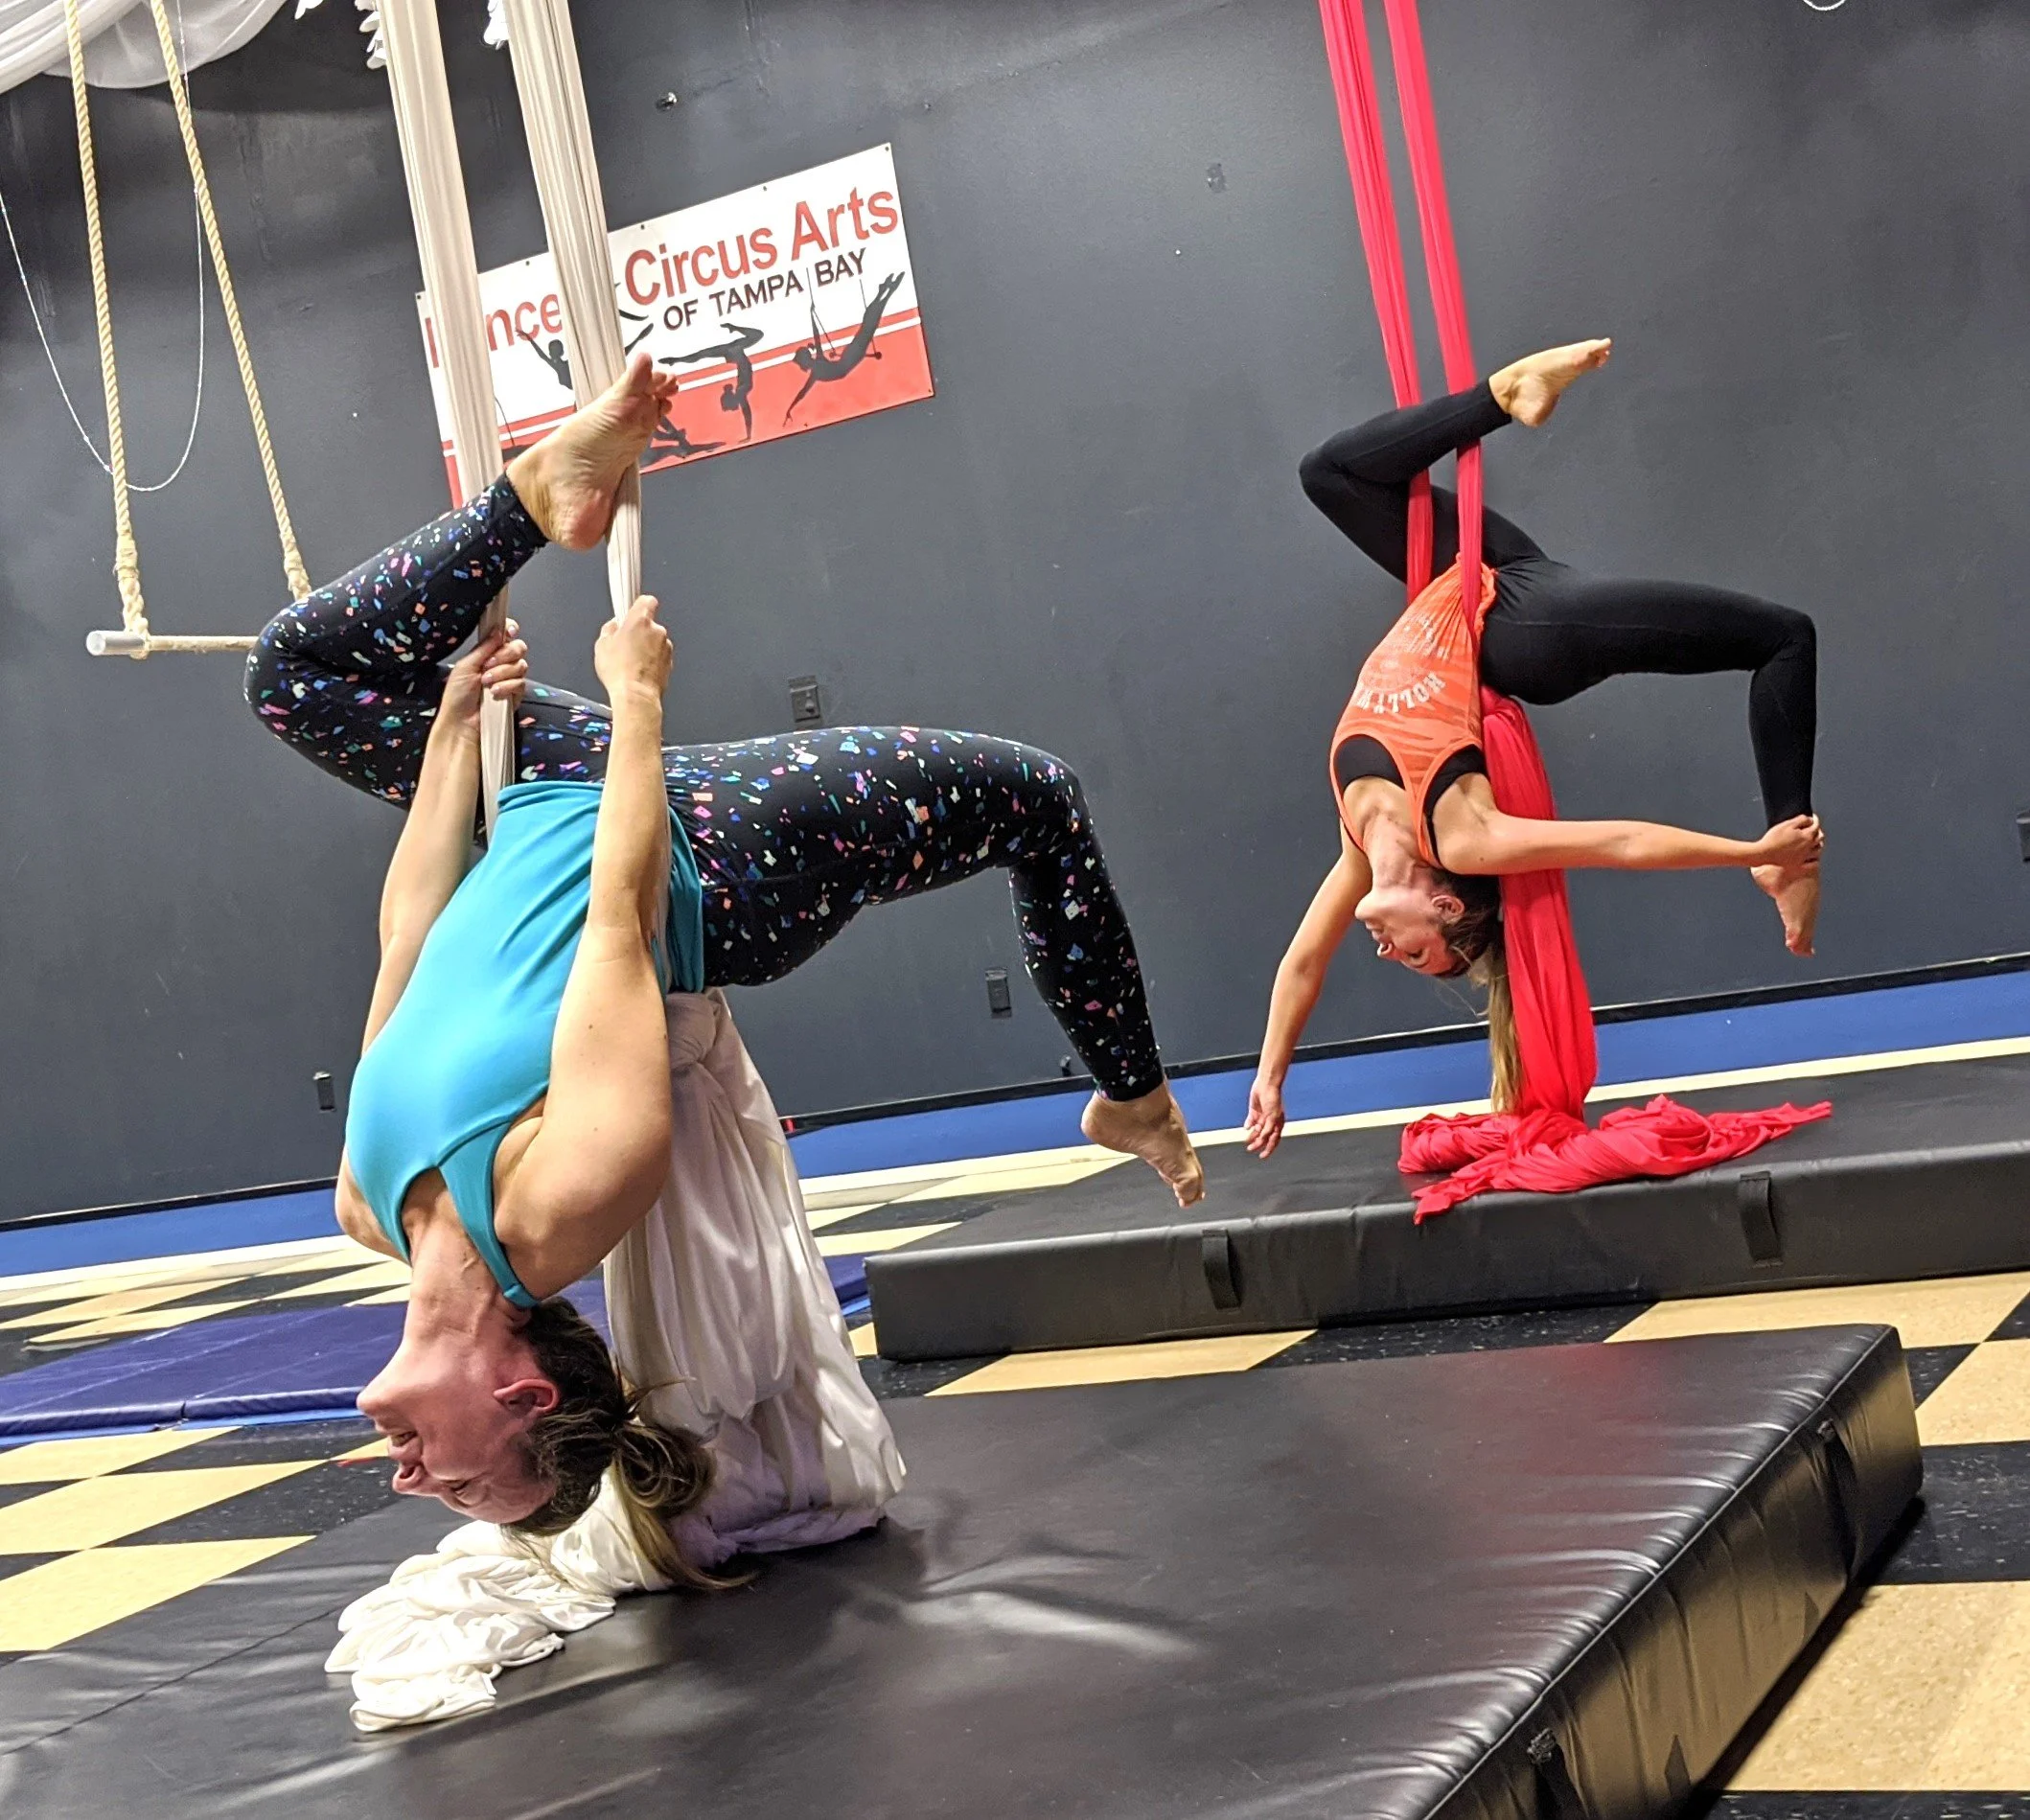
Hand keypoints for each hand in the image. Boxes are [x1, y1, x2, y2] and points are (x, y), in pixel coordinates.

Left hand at [437, 620, 527, 736]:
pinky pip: (520, 683)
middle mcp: (500, 663)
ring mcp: (509, 678)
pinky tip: (494, 693)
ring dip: (502, 673)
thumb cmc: (457, 696)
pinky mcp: (516, 693)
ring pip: (520, 665)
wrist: (462, 722)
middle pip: (518, 647)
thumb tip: (498, 630)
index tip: (509, 631)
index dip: (510, 629)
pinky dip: (506, 687)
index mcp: (487, 653)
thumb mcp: (465, 665)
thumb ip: (483, 647)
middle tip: (489, 664)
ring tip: (486, 683)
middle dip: (505, 655)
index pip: (505, 634)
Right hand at [594, 594, 671, 702]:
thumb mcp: (602, 645)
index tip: (633, 610)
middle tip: (625, 644)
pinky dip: (652, 661)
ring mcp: (665, 647)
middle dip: (640, 631)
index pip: (647, 601)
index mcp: (640, 620)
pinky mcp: (670, 663)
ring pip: (656, 641)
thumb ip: (609, 629)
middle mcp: (657, 631)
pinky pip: (660, 656)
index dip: (639, 605)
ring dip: (647, 648)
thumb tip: (613, 626)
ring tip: (631, 662)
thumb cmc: (620, 672)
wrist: (636, 696)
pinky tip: (639, 670)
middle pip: (649, 624)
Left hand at [1243, 1075, 1285, 1157]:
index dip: (1269, 1149)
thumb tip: (1263, 1139)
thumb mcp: (1273, 1116)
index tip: (1262, 1156)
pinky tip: (1246, 1128)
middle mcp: (1270, 1121)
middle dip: (1258, 1144)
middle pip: (1264, 1137)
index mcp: (1277, 1124)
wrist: (1266, 1085)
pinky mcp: (1254, 1111)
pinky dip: (1248, 1125)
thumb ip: (1268, 1129)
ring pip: (1256, 1130)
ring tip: (1246, 1141)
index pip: (1274, 1140)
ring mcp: (1262, 1116)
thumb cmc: (1273, 1099)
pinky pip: (1251, 1121)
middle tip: (1250, 1149)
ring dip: (1252, 1136)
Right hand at [1751, 815, 1822, 870]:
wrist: (1764, 854)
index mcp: (1807, 836)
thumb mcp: (1786, 824)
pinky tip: (1812, 857)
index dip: (1815, 819)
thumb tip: (1810, 819)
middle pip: (1820, 837)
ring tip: (1815, 842)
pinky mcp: (1799, 865)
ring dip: (1818, 844)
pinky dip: (1815, 859)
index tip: (1812, 817)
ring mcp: (1805, 857)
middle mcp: (1809, 847)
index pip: (1816, 825)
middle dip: (1818, 831)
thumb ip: (1801, 819)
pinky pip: (1813, 863)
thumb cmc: (1773, 839)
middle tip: (1813, 828)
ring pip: (1818, 850)